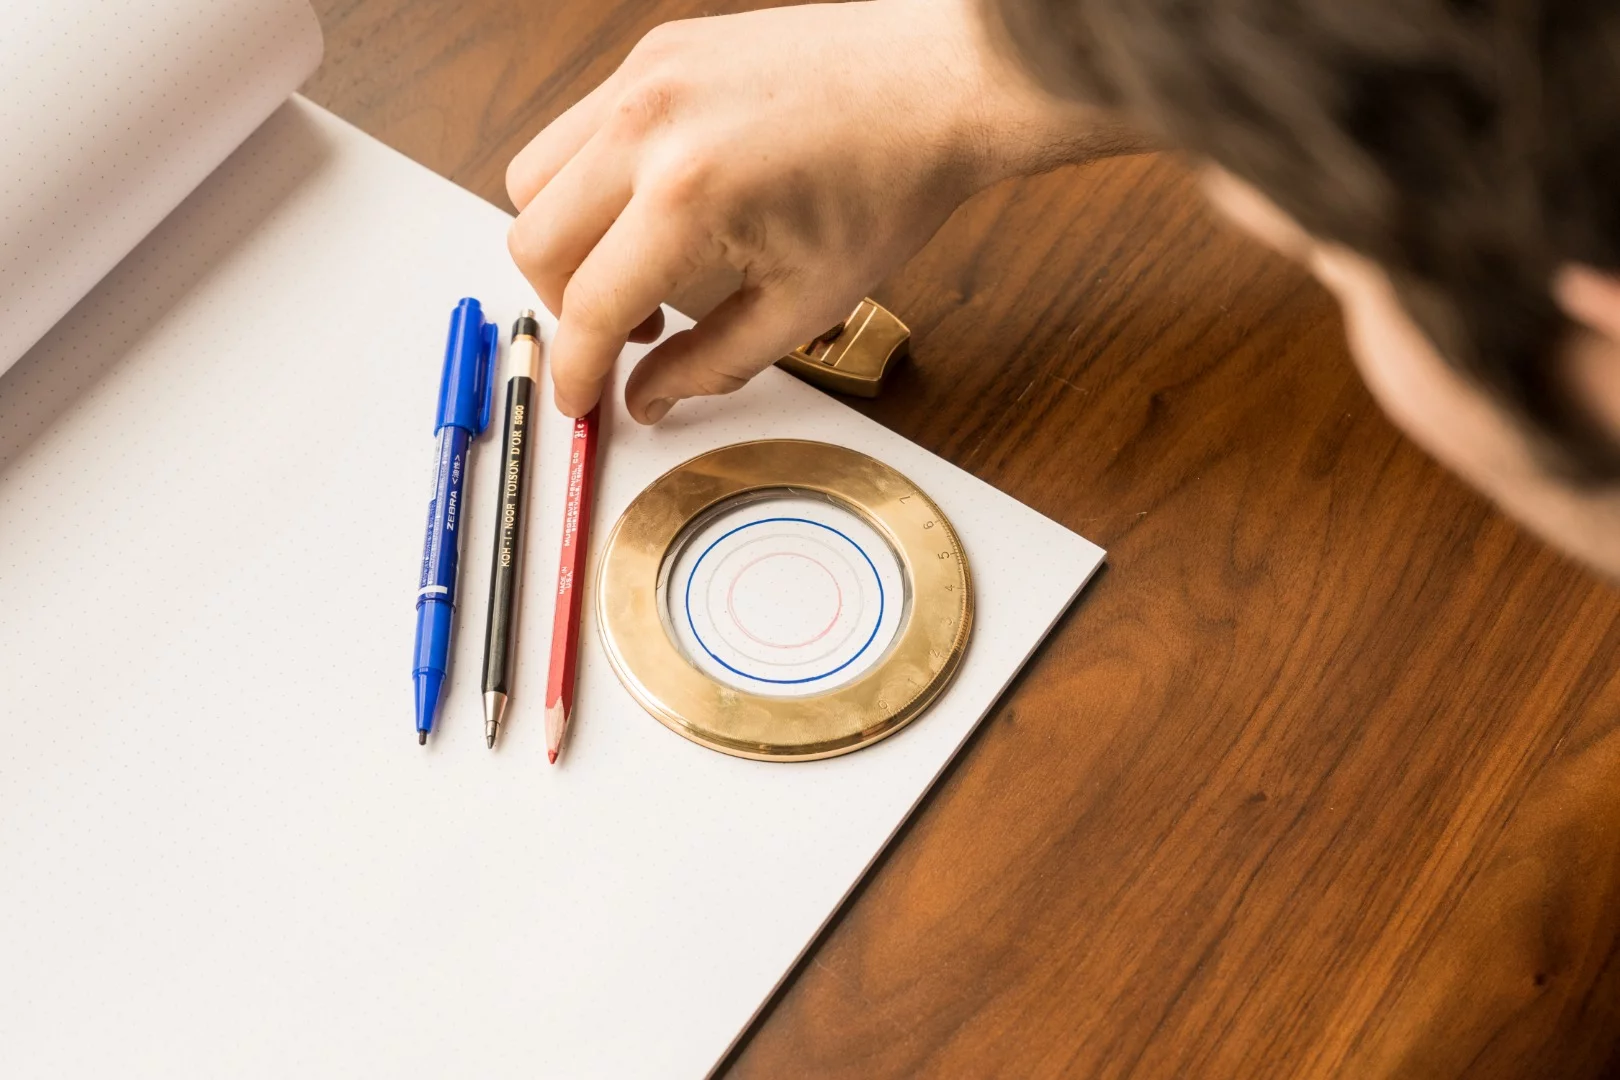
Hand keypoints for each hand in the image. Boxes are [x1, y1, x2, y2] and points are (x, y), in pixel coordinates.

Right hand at [506, 0, 1130, 421]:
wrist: (940, 82)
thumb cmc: (890, 186)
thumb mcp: (805, 304)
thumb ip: (711, 363)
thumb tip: (647, 398)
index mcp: (686, 195)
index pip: (589, 306)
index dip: (577, 370)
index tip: (580, 400)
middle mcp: (646, 125)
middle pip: (533, 240)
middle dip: (567, 308)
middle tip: (629, 332)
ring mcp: (643, 77)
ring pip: (536, 178)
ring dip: (567, 240)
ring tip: (640, 268)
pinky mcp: (654, 52)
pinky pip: (579, 129)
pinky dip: (594, 183)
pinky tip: (660, 208)